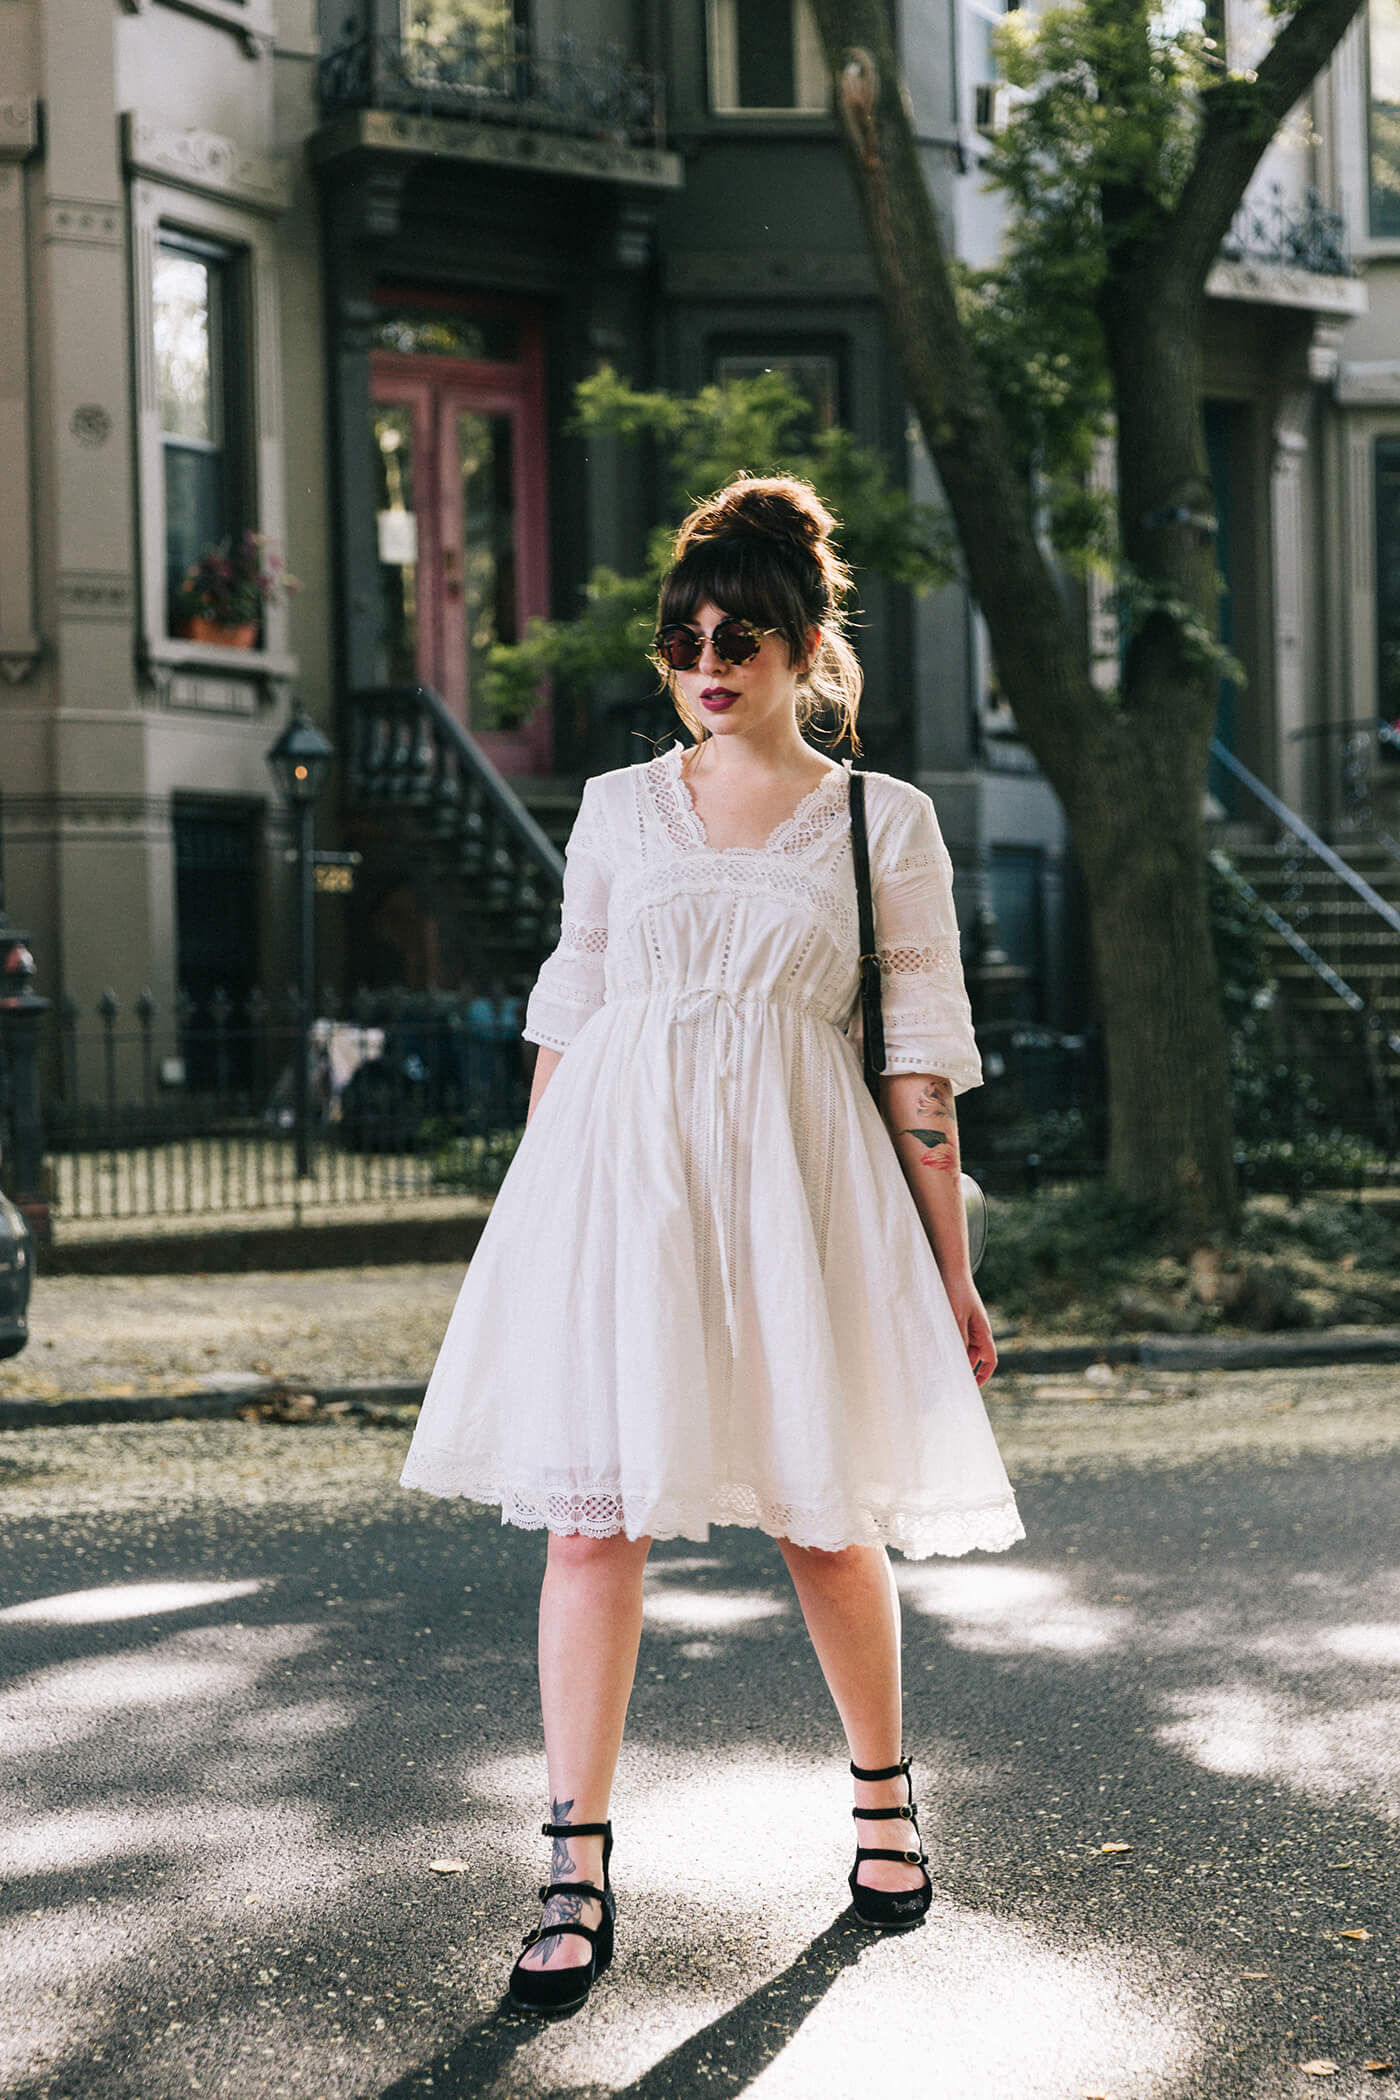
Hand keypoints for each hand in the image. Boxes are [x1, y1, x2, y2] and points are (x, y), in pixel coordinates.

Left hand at [942, 1272, 996, 1386]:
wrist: (949, 1268)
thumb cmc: (955, 1292)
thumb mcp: (956, 1318)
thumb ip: (959, 1339)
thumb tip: (958, 1362)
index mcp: (983, 1331)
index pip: (990, 1359)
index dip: (984, 1374)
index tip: (972, 1387)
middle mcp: (977, 1330)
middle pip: (973, 1357)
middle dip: (962, 1367)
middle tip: (946, 1379)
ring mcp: (966, 1324)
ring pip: (961, 1347)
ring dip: (951, 1355)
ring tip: (935, 1363)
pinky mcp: (955, 1319)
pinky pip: (952, 1337)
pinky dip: (945, 1344)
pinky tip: (931, 1347)